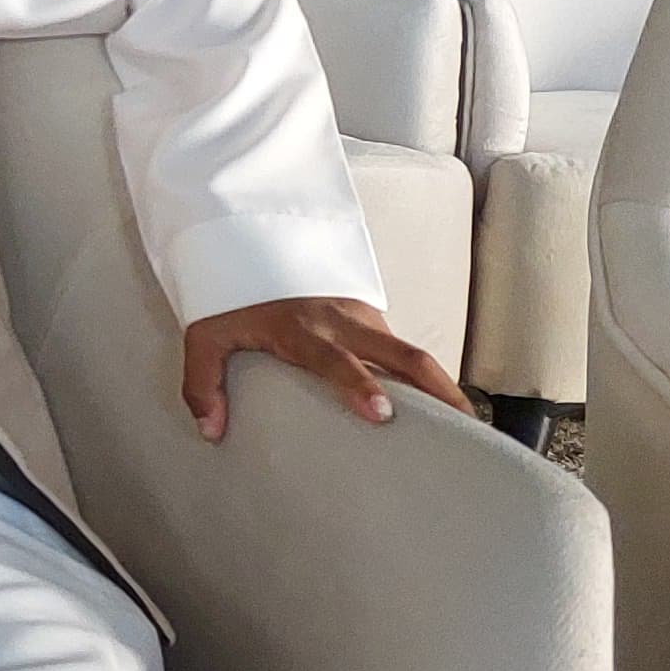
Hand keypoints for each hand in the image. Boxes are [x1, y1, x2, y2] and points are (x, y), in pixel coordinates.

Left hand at [179, 296, 472, 439]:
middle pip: (402, 353)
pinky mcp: (368, 315)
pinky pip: (399, 346)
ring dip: (439, 384)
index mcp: (299, 329)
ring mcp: (360, 317)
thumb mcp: (204, 334)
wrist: (247, 239)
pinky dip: (422, 376)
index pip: (334, 357)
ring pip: (409, 350)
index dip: (358, 383)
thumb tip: (211, 432)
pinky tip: (439, 407)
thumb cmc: (229, 294)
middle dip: (437, 388)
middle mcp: (339, 322)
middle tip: (464, 426)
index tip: (382, 413)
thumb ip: (202, 384)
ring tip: (467, 427)